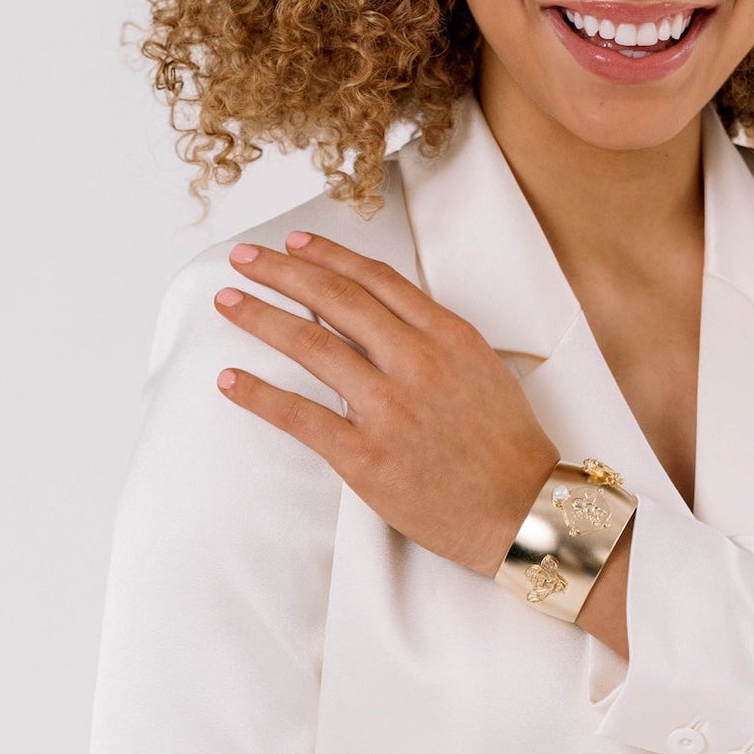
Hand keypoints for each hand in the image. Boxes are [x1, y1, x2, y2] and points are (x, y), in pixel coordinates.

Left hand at [212, 229, 559, 575]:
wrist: (525, 511)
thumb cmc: (508, 448)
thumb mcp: (484, 371)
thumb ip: (436, 341)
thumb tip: (386, 319)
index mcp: (448, 336)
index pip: (376, 279)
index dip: (329, 255)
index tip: (296, 242)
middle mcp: (415, 361)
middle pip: (335, 299)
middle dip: (283, 271)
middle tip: (245, 257)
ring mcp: (388, 407)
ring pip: (310, 346)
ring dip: (260, 317)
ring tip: (228, 302)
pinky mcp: (365, 455)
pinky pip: (299, 416)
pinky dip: (258, 395)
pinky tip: (229, 380)